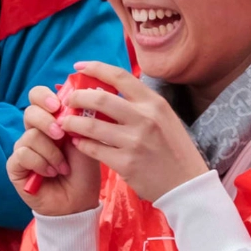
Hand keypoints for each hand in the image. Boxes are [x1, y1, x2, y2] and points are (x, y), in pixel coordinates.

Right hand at [8, 86, 101, 215]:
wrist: (78, 201)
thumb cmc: (83, 171)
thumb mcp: (86, 141)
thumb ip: (78, 120)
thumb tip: (76, 99)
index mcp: (51, 120)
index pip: (38, 96)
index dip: (44, 96)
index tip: (58, 106)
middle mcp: (34, 131)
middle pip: (30, 112)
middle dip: (47, 122)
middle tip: (61, 136)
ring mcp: (23, 148)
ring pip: (30, 136)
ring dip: (51, 152)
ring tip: (62, 167)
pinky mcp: (15, 166)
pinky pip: (23, 155)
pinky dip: (40, 164)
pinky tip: (50, 173)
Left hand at [57, 61, 208, 202]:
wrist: (186, 183)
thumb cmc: (174, 148)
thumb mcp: (165, 117)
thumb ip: (141, 104)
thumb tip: (108, 91)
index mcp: (154, 103)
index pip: (120, 76)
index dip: (95, 68)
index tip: (78, 67)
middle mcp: (144, 118)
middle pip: (99, 98)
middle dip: (77, 97)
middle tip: (68, 100)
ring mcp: (134, 142)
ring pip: (90, 126)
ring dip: (72, 123)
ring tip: (65, 123)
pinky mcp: (126, 164)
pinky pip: (93, 150)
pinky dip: (81, 144)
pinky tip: (78, 142)